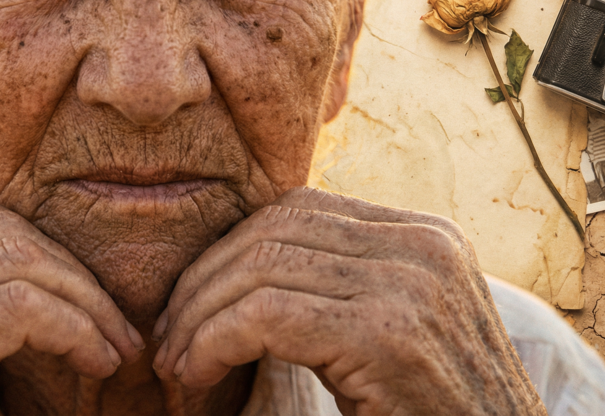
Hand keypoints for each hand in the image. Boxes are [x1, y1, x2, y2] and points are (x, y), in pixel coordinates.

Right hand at [0, 191, 143, 415]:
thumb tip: (45, 255)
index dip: (43, 248)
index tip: (87, 298)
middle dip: (73, 276)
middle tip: (119, 328)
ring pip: (17, 261)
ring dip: (85, 305)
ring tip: (116, 347)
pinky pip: (19, 308)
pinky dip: (73, 330)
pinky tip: (96, 360)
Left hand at [151, 187, 544, 414]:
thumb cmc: (435, 412)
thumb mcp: (395, 330)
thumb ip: (344, 285)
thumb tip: (248, 264)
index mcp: (425, 236)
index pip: (297, 210)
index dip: (229, 252)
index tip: (192, 305)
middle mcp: (423, 245)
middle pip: (272, 230)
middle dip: (204, 281)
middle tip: (168, 338)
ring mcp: (411, 284)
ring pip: (260, 267)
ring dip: (198, 317)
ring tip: (176, 363)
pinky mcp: (387, 334)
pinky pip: (265, 316)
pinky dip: (214, 342)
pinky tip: (197, 375)